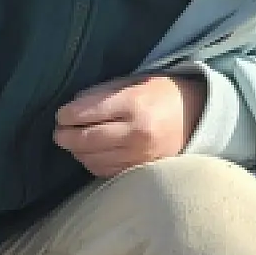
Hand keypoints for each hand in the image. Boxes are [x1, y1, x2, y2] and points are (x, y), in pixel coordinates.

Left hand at [53, 73, 205, 177]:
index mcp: (133, 104)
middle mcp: (136, 132)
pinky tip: (89, 154)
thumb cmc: (159, 94)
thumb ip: (100, 93)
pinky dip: (91, 163)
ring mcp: (139, 154)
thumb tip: (70, 108)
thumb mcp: (131, 82)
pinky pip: (105, 171)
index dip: (67, 115)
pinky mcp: (141, 169)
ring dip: (76, 151)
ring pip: (92, 159)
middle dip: (65, 136)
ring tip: (72, 142)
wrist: (196, 115)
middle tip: (59, 132)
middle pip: (86, 140)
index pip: (87, 113)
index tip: (61, 115)